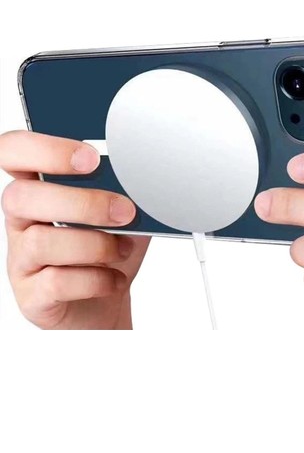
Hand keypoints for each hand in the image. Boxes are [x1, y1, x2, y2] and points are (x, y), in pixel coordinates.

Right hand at [0, 131, 149, 328]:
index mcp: (37, 188)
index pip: (12, 153)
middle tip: (124, 212)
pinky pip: (56, 282)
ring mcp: (21, 260)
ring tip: (123, 249)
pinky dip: (96, 279)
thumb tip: (141, 176)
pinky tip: (113, 279)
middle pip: (19, 197)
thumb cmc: (109, 251)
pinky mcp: (32, 297)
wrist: (108, 302)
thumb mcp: (120, 213)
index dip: (42, 149)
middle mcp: (21, 221)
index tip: (89, 158)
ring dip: (95, 244)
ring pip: (41, 242)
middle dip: (82, 202)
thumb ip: (122, 191)